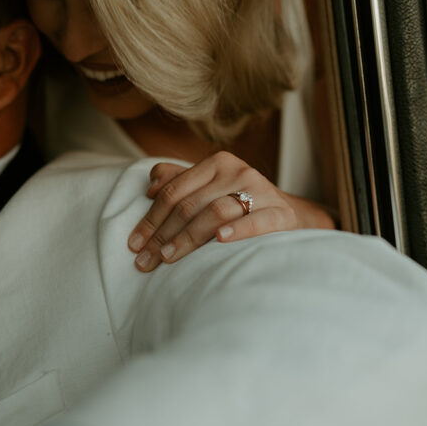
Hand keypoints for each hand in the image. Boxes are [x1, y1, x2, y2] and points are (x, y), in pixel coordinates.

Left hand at [128, 151, 334, 271]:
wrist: (292, 217)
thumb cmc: (242, 206)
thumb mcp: (211, 190)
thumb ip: (180, 181)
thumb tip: (150, 183)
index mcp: (217, 163)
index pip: (174, 191)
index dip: (150, 219)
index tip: (133, 244)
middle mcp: (238, 171)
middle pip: (190, 205)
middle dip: (162, 235)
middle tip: (144, 261)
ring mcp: (260, 191)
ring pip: (215, 212)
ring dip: (187, 238)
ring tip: (168, 258)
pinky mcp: (280, 213)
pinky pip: (256, 220)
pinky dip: (238, 230)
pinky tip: (220, 240)